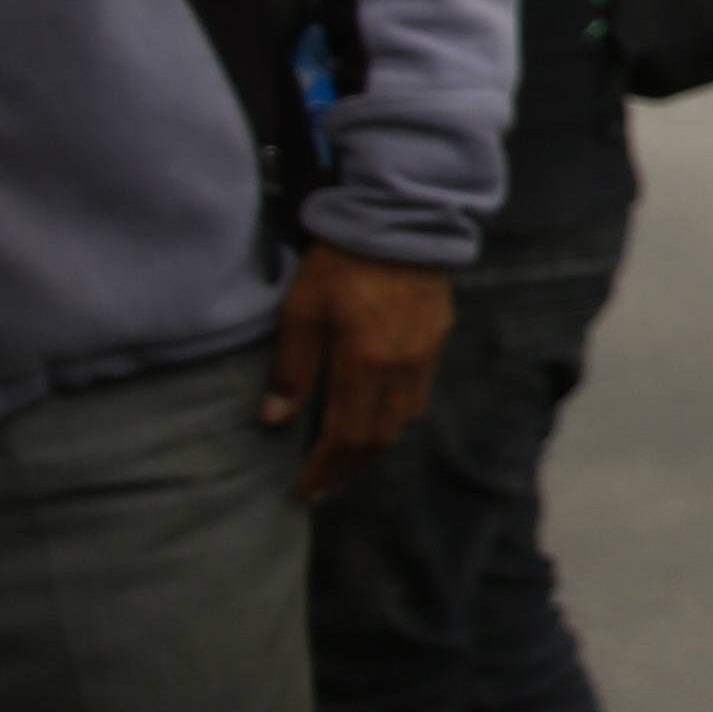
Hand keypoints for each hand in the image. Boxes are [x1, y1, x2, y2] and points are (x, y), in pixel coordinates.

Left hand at [264, 243, 453, 498]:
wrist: (398, 221)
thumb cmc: (339, 263)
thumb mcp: (301, 310)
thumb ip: (292, 367)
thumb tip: (276, 418)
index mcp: (365, 364)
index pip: (345, 435)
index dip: (324, 468)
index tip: (303, 490)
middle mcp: (402, 369)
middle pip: (378, 438)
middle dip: (348, 468)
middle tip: (322, 488)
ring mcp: (424, 356)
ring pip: (403, 421)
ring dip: (373, 449)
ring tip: (347, 462)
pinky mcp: (436, 340)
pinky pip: (417, 396)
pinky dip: (394, 420)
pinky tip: (376, 419)